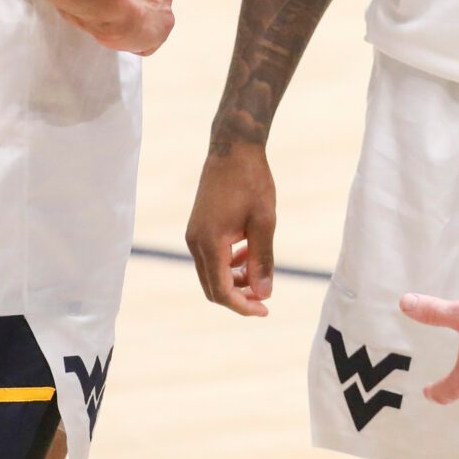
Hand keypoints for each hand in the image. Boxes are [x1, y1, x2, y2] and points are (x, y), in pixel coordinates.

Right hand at [186, 139, 277, 315]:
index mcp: (210, 243)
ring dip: (235, 280)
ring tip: (259, 271)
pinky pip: (211, 258)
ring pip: (211, 273)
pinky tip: (248, 253)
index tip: (265, 309)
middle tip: (265, 299)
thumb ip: (262, 260)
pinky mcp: (198, 228)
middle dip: (238, 297)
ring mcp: (194, 235)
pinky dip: (229, 264)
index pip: (221, 291)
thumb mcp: (264, 222)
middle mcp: (195, 242)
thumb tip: (264, 294)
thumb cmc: (251, 182)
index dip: (242, 306)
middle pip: (212, 287)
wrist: (233, 148)